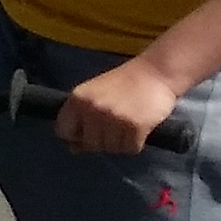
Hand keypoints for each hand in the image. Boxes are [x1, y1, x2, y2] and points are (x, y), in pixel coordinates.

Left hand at [60, 57, 184, 157]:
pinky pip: (130, 149)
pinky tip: (139, 129)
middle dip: (102, 140)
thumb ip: (81, 118)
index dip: (76, 135)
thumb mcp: (94, 94)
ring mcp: (113, 119)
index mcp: (76, 99)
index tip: (87, 133)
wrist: (156, 72)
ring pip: (111, 148)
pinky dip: (136, 144)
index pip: (63, 131)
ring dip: (120, 143)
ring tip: (128, 126)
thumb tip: (74, 148)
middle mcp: (91, 110)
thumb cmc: (124, 83)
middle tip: (115, 127)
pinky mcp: (134, 127)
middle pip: (90, 143)